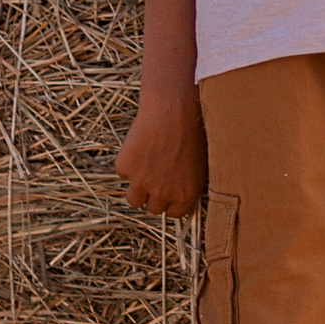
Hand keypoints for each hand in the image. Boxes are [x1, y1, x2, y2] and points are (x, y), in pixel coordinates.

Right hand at [117, 87, 207, 218]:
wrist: (172, 110)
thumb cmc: (192, 129)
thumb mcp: (201, 162)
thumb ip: (189, 182)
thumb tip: (182, 191)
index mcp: (185, 194)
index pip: (174, 213)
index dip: (170, 202)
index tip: (168, 193)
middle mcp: (163, 193)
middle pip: (153, 209)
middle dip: (153, 195)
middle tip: (155, 177)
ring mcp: (142, 182)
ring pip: (133, 199)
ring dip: (137, 188)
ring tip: (144, 168)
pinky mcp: (125, 168)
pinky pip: (124, 172)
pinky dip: (128, 163)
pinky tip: (139, 146)